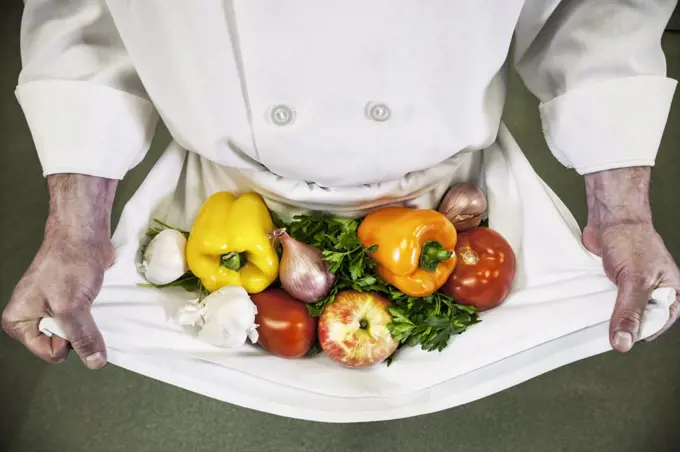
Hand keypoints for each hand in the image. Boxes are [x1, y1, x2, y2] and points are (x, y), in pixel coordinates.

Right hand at [1, 174, 116, 368]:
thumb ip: (82, 337)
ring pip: (77, 332)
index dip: (67, 340)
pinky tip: (98, 301)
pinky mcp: (70, 301)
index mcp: (19, 322)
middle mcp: (32, 318)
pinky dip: (95, 315)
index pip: (50, 352)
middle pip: (63, 344)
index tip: (72, 314)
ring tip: (90, 301)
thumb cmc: (69, 265)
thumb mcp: (72, 307)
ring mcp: (51, 309)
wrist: (83, 234)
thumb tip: (95, 363)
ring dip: (89, 323)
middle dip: (78, 331)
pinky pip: (85, 319)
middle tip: (82, 307)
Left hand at [583, 167, 679, 351]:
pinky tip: (590, 306)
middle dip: (622, 323)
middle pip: (638, 320)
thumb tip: (625, 341)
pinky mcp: (615, 282)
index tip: (621, 338)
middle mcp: (655, 292)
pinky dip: (599, 304)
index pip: (658, 325)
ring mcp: (634, 287)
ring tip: (597, 315)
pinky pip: (608, 301)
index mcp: (672, 293)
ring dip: (608, 314)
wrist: (611, 218)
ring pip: (621, 311)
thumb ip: (629, 312)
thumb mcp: (635, 282)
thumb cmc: (632, 241)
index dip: (640, 332)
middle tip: (606, 327)